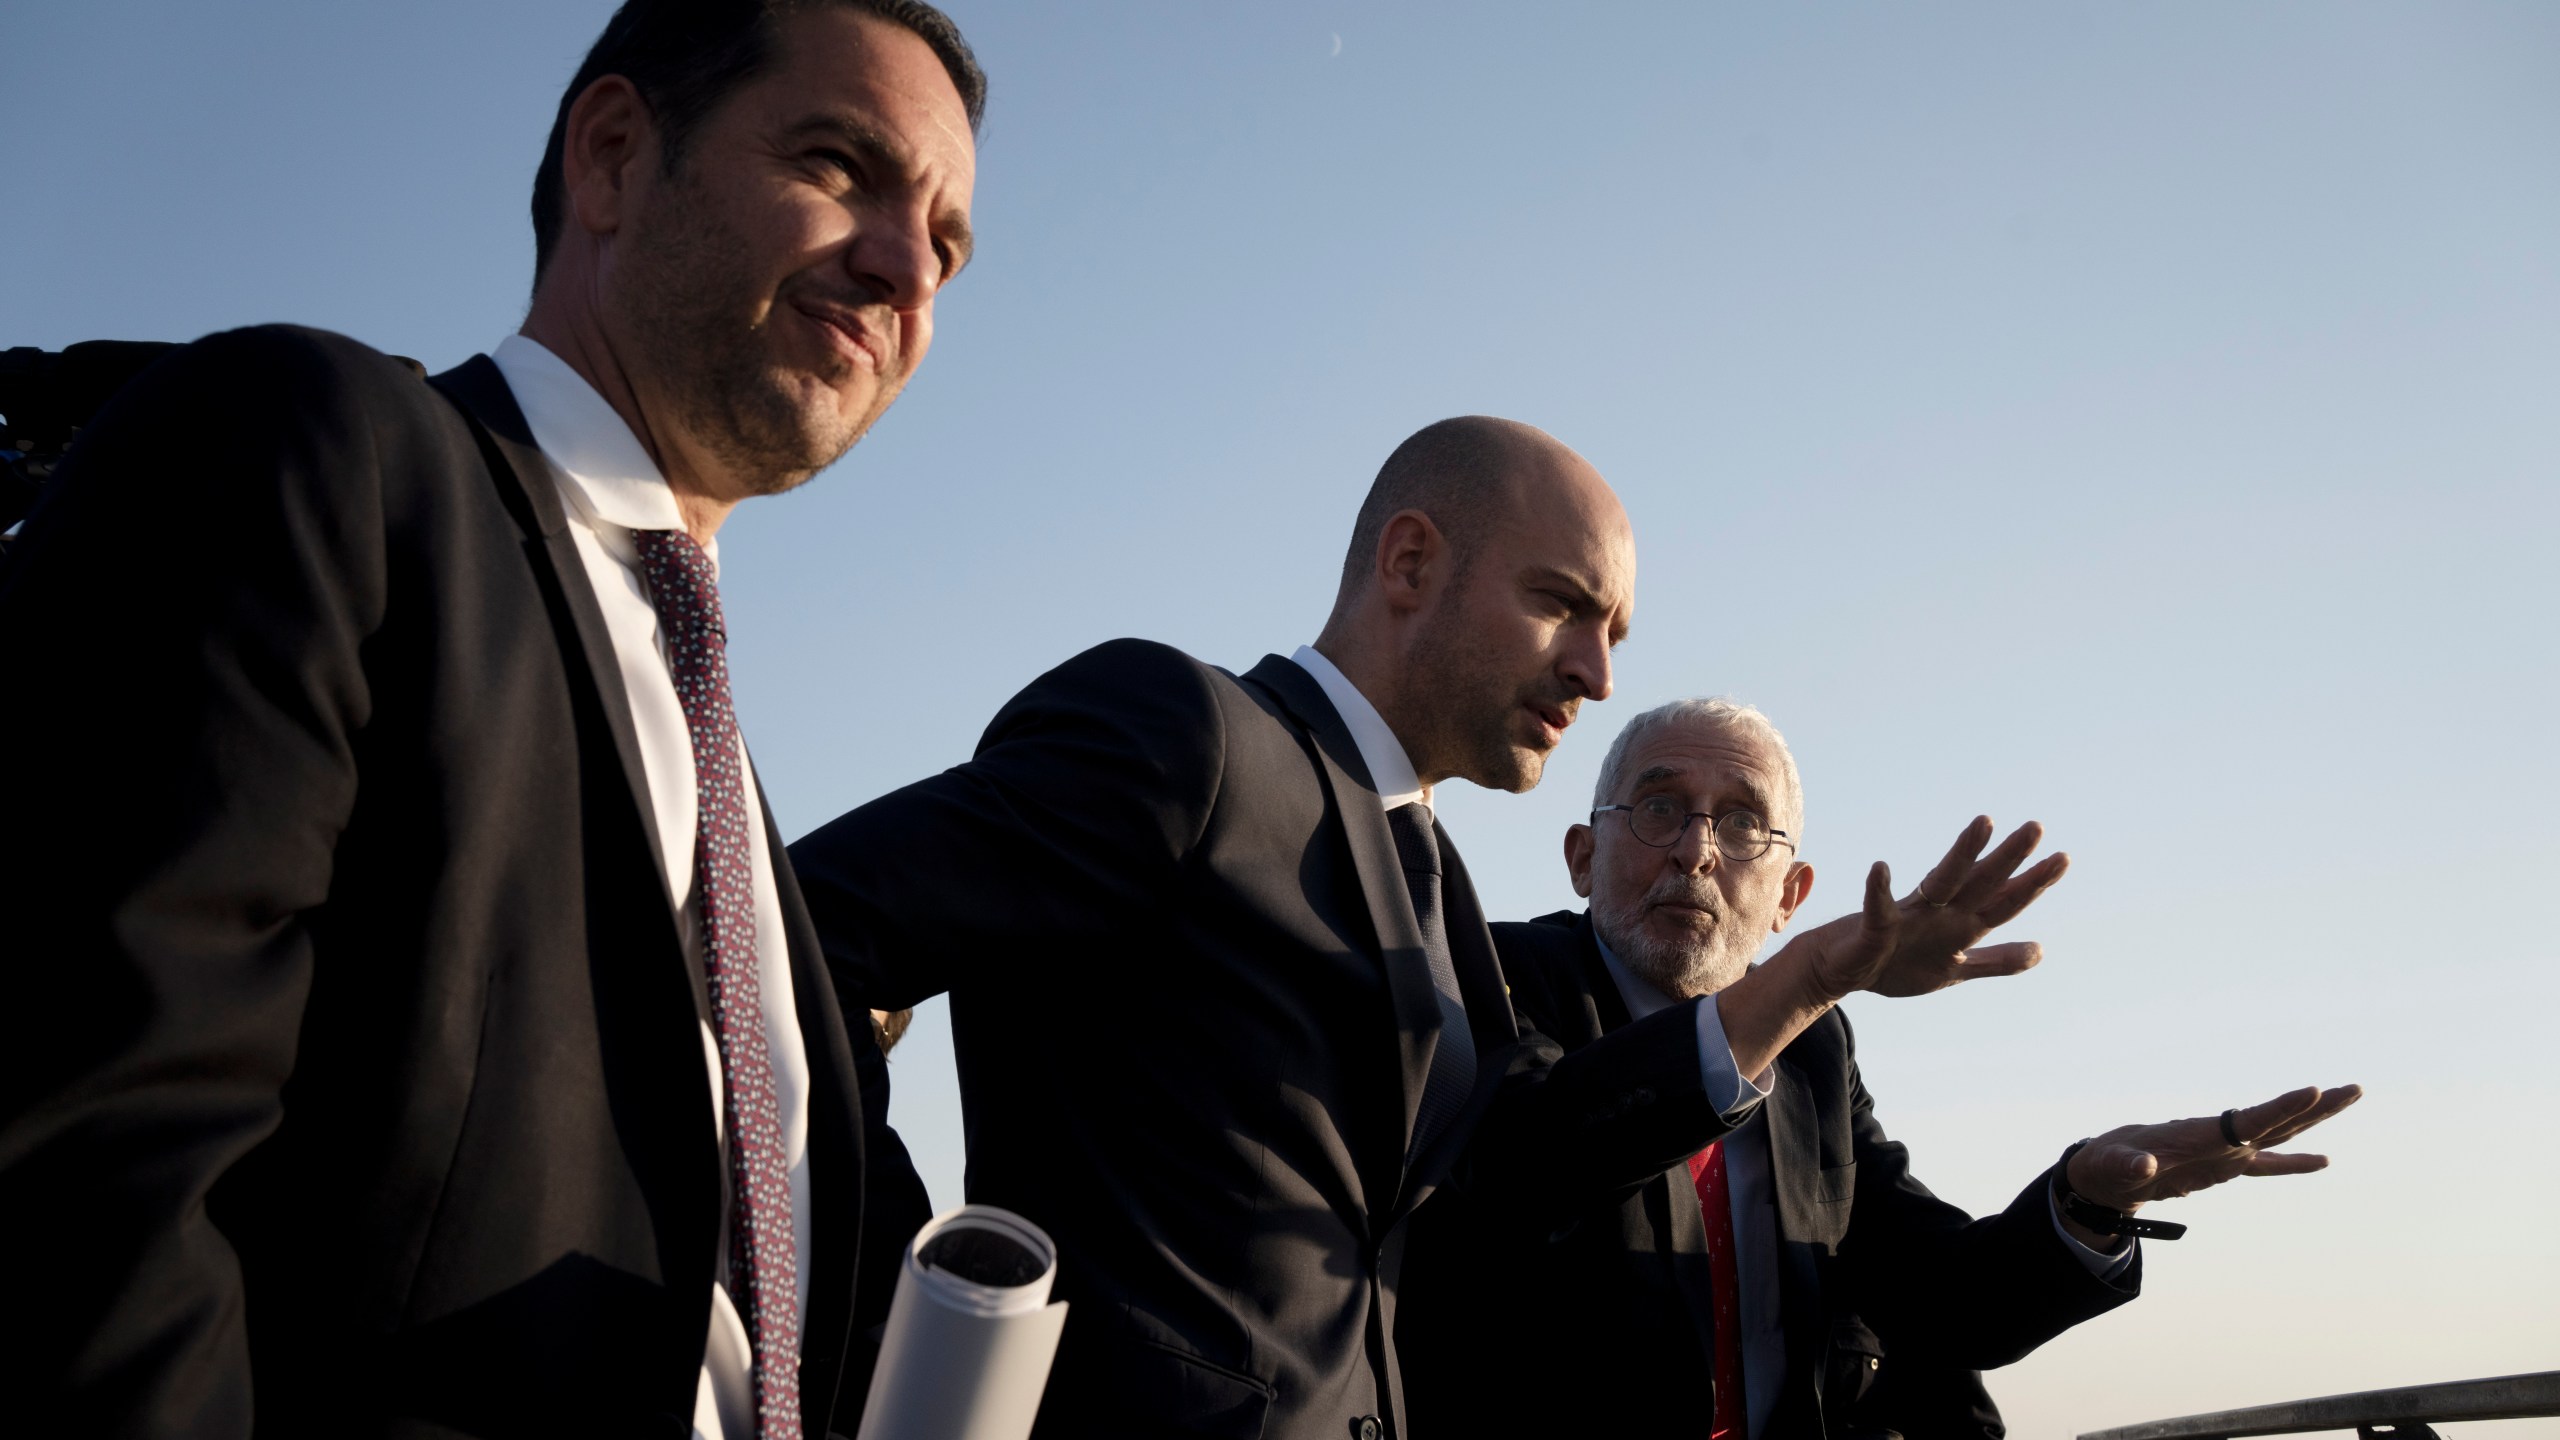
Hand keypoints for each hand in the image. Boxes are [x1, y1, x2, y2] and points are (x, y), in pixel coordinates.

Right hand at [1796, 816, 2069, 1002]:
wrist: (1839, 970)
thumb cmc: (1895, 964)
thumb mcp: (1954, 970)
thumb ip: (1995, 961)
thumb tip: (2041, 952)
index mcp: (1959, 924)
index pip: (2002, 900)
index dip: (2032, 883)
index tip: (2063, 858)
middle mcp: (1939, 913)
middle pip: (1981, 882)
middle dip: (2009, 858)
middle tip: (2037, 827)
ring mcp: (1908, 917)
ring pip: (1942, 882)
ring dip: (1962, 854)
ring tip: (1983, 824)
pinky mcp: (1874, 928)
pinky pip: (1877, 909)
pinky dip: (1877, 890)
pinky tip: (1880, 868)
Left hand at [2066, 1084, 2365, 1211]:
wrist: (2110, 1168)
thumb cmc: (2110, 1163)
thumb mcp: (2114, 1167)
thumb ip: (2127, 1165)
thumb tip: (2143, 1164)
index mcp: (2202, 1135)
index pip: (2249, 1120)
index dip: (2281, 1107)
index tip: (2311, 1090)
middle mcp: (2222, 1139)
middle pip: (2278, 1120)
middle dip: (2315, 1106)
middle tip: (2354, 1088)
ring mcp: (2228, 1152)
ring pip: (2281, 1134)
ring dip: (2315, 1119)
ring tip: (2350, 1098)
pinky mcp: (2226, 1167)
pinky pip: (2268, 1165)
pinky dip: (2294, 1163)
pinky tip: (2324, 1161)